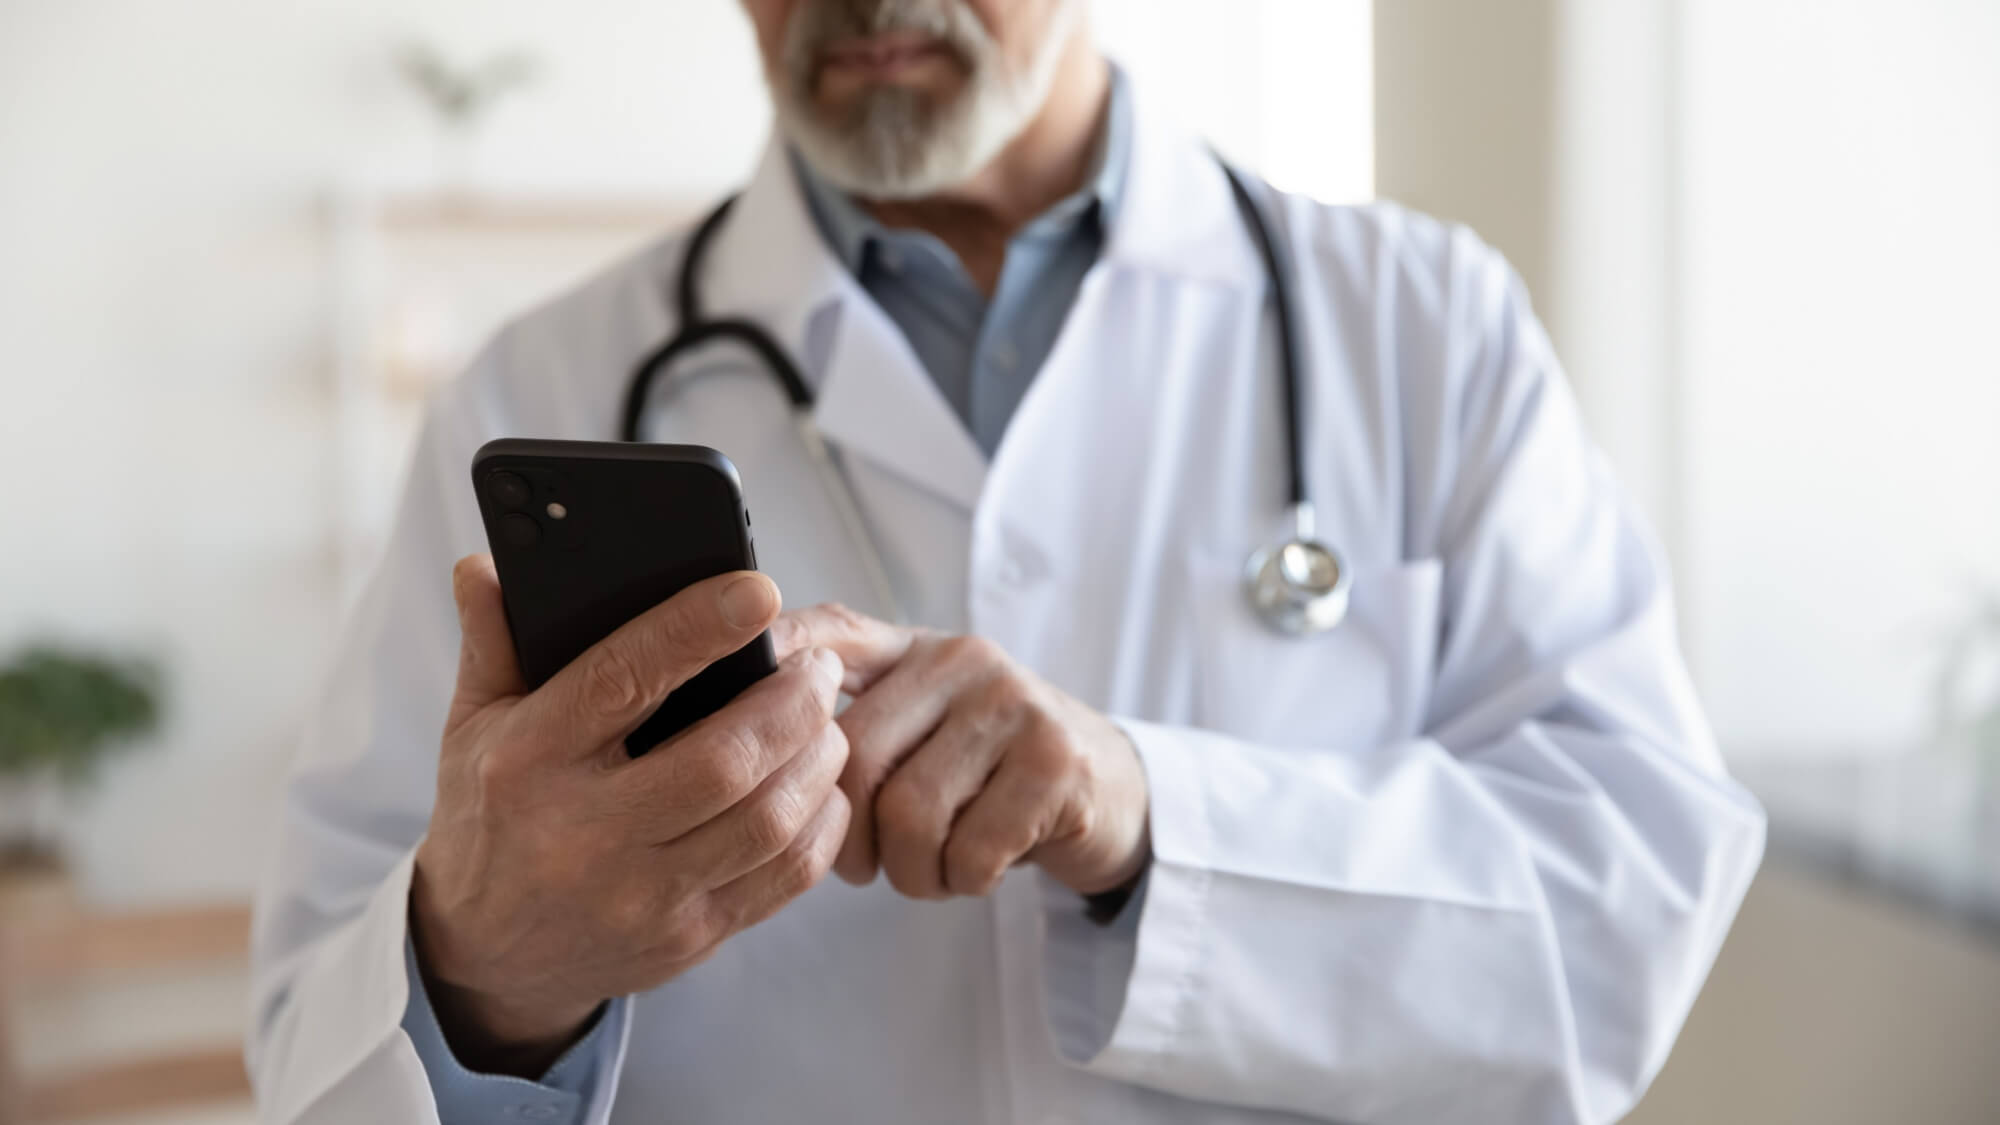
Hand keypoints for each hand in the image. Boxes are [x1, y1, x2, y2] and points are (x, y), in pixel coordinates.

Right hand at [411, 556, 848, 1075]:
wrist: (485, 956)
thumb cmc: (491, 817)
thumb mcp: (472, 727)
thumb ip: (491, 643)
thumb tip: (486, 566)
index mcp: (529, 764)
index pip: (621, 682)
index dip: (696, 630)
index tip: (758, 592)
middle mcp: (585, 835)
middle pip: (722, 761)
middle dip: (791, 701)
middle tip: (818, 666)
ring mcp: (642, 896)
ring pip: (766, 821)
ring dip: (818, 757)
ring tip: (826, 717)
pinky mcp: (689, 936)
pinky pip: (784, 878)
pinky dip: (822, 821)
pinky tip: (823, 783)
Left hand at [771, 605, 1148, 899]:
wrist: (1108, 791)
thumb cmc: (988, 773)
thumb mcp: (924, 729)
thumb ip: (851, 721)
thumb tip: (740, 747)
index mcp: (914, 649)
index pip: (828, 632)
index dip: (774, 659)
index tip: (731, 705)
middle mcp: (962, 660)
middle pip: (855, 755)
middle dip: (849, 837)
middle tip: (864, 866)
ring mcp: (1014, 705)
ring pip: (910, 811)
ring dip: (909, 871)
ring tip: (929, 870)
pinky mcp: (1057, 761)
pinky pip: (969, 848)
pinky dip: (961, 881)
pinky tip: (976, 869)